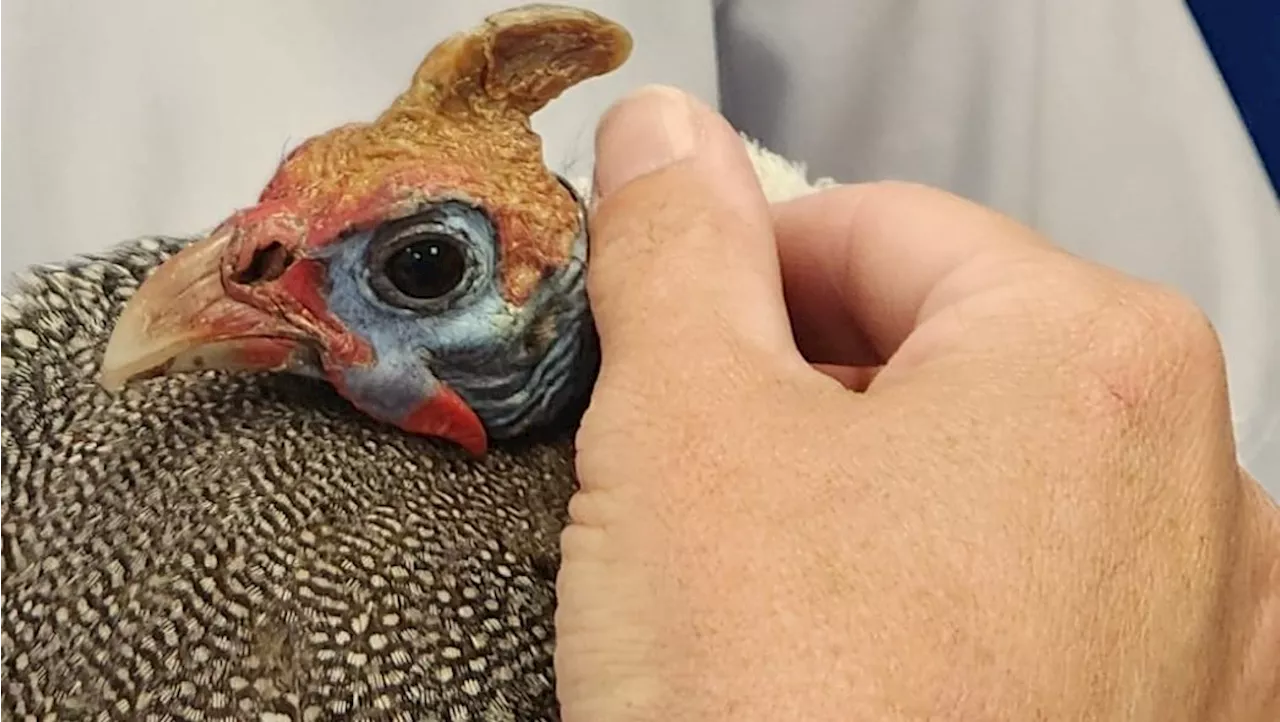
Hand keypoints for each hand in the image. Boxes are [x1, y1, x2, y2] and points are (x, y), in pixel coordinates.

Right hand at [554, 85, 1279, 721]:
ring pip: (980, 479)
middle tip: (691, 472)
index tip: (664, 328)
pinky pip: (1026, 596)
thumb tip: (665, 142)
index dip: (740, 268)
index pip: (876, 229)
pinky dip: (929, 597)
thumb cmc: (792, 716)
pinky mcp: (1159, 721)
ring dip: (858, 498)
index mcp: (1091, 356)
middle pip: (937, 352)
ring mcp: (1195, 620)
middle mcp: (1191, 479)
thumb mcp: (687, 429)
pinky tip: (848, 663)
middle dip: (797, 391)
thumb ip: (678, 251)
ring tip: (760, 588)